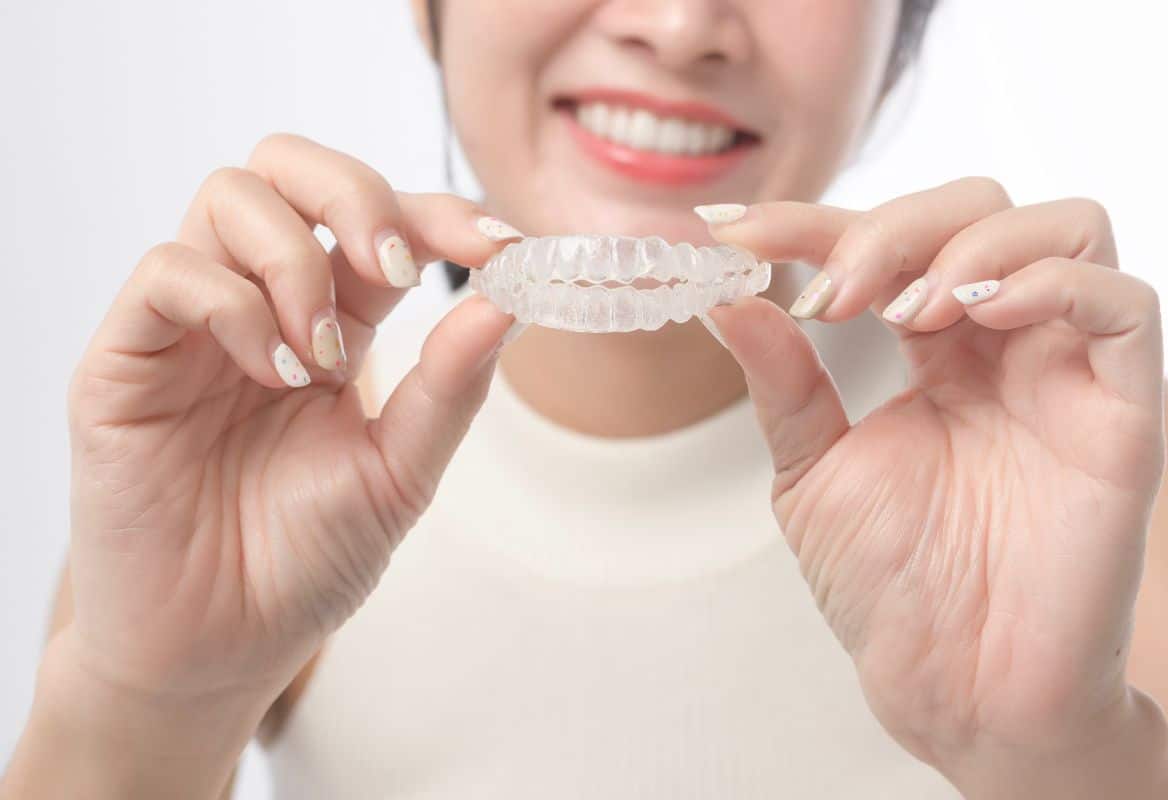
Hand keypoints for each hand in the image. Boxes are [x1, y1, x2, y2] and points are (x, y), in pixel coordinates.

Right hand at [64, 133, 520, 705]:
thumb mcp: (400, 473)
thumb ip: (450, 387)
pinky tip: (271, 374)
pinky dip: (234, 306)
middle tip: (399, 268)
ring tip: (320, 362)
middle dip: (358, 194)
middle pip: (291, 168)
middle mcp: (262, 304)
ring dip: (296, 263)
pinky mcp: (127, 357)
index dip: (439, 215)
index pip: (380, 223)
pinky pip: (170, 273)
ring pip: (230, 199)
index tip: (499, 248)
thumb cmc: (306, 561)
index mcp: (335, 323)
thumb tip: (510, 301)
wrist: (219, 646)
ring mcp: (192, 325)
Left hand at [703, 178, 1167, 781]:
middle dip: (891, 227)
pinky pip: (1123, 304)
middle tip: (830, 291)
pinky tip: (974, 315)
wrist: (951, 685)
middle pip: (977, 210)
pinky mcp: (1120, 415)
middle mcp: (1003, 349)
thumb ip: (782, 380)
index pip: (885, 245)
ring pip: (1065, 227)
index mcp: (935, 355)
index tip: (731, 233)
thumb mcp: (812, 470)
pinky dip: (1050, 282)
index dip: (809, 223)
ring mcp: (1065, 374)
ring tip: (904, 309)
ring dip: (970, 243)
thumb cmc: (890, 587)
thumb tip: (723, 296)